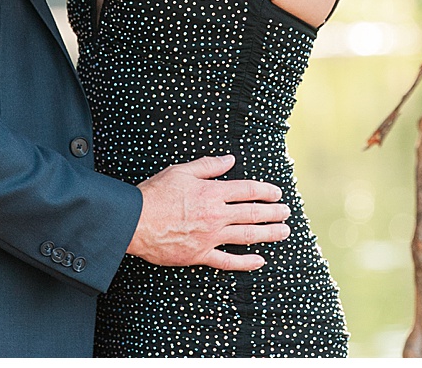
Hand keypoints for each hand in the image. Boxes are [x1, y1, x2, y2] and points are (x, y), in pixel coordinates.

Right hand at [127, 154, 289, 270]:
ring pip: (246, 236)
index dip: (266, 191)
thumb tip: (230, 160)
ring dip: (268, 234)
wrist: (135, 221)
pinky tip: (259, 261)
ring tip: (284, 232)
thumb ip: (209, 166)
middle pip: (253, 214)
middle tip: (286, 212)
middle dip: (274, 213)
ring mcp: (210, 237)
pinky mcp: (199, 255)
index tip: (277, 193)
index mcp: (213, 193)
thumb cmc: (156, 194)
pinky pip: (227, 261)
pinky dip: (245, 262)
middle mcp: (216, 215)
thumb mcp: (182, 171)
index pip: (248, 191)